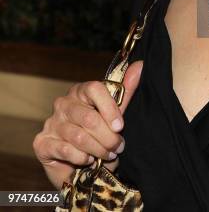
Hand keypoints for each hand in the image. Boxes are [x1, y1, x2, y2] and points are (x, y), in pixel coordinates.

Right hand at [33, 60, 142, 189]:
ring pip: (79, 136)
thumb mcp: (114, 116)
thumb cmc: (99, 138)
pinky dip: (81, 157)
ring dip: (98, 149)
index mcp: (80, 91)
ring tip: (108, 155)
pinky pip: (65, 150)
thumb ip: (125, 92)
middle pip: (89, 117)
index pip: (94, 89)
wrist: (79, 170)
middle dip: (108, 136)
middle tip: (118, 146)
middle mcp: (63, 103)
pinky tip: (88, 160)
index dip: (109, 108)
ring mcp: (51, 122)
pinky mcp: (42, 142)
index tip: (120, 126)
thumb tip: (140, 65)